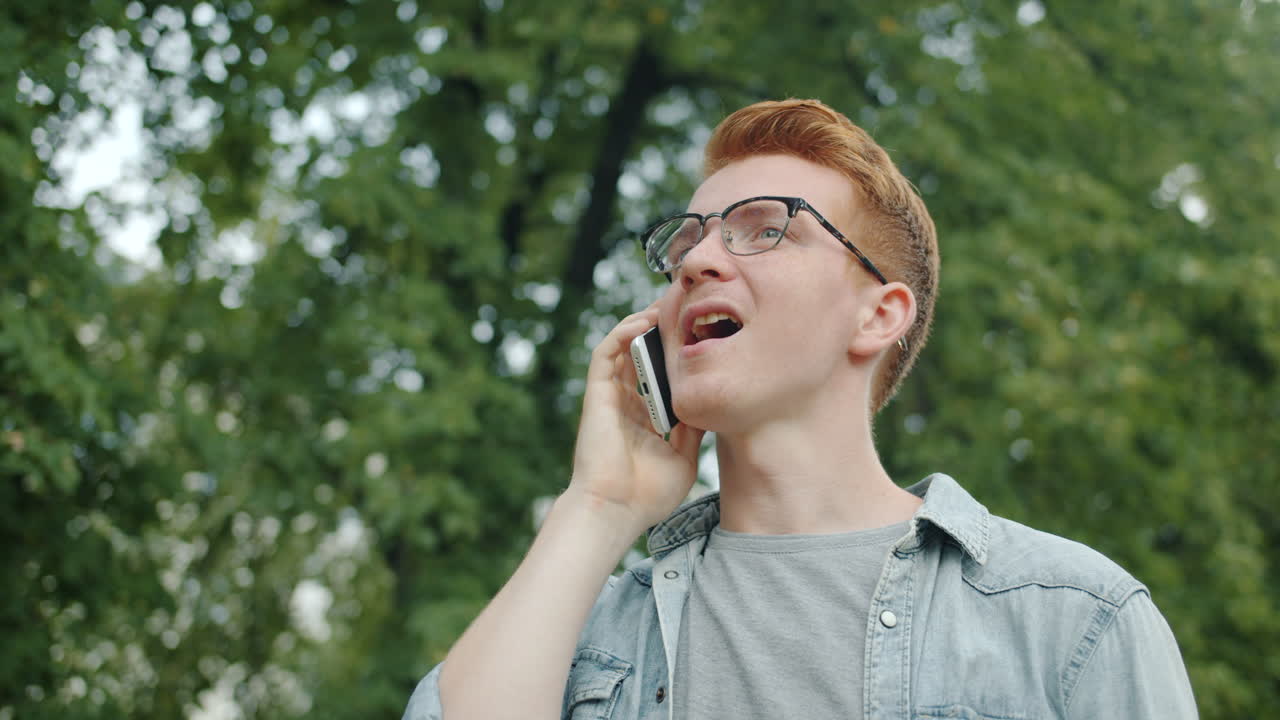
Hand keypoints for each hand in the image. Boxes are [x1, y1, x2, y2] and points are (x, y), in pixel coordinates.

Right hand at [566, 305, 706, 535]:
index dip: (676, 353)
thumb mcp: (684, 456)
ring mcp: (611, 398)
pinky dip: (622, 334)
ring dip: (642, 323)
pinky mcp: (597, 394)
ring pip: (623, 348)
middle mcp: (628, 404)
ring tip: (666, 304)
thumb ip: (693, 426)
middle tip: (684, 306)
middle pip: (643, 355)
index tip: (699, 334)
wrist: (617, 510)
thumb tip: (710, 401)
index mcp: (646, 419)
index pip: (661, 375)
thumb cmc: (647, 495)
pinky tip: (643, 322)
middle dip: (661, 330)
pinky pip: (606, 354)